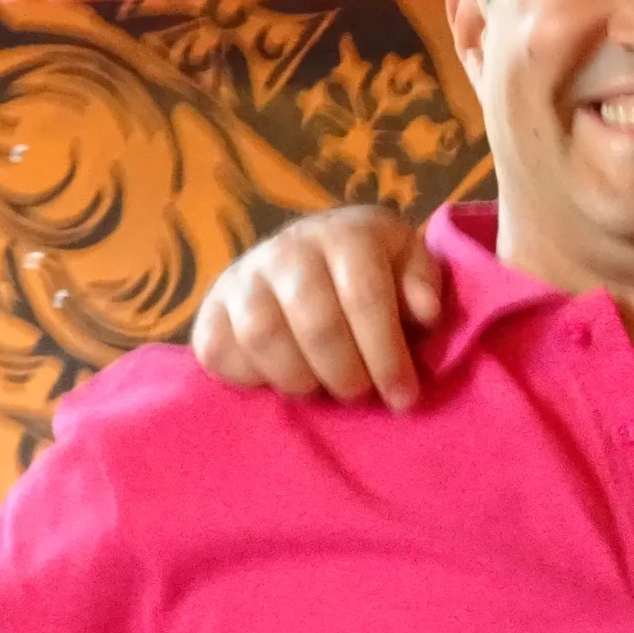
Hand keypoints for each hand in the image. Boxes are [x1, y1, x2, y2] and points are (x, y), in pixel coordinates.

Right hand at [192, 208, 438, 409]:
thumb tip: (425, 313)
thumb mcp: (409, 263)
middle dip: (346, 373)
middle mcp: (289, 248)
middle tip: (360, 395)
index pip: (366, 297)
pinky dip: (250, 378)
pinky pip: (218, 350)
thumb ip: (423, 284)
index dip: (387, 355)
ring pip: (263, 336)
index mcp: (346, 235)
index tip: (404, 397)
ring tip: (321, 389)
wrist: (310, 251)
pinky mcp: (209, 305)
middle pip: (315, 322)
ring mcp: (243, 275)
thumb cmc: (373, 268)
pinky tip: (280, 381)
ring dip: (299, 378)